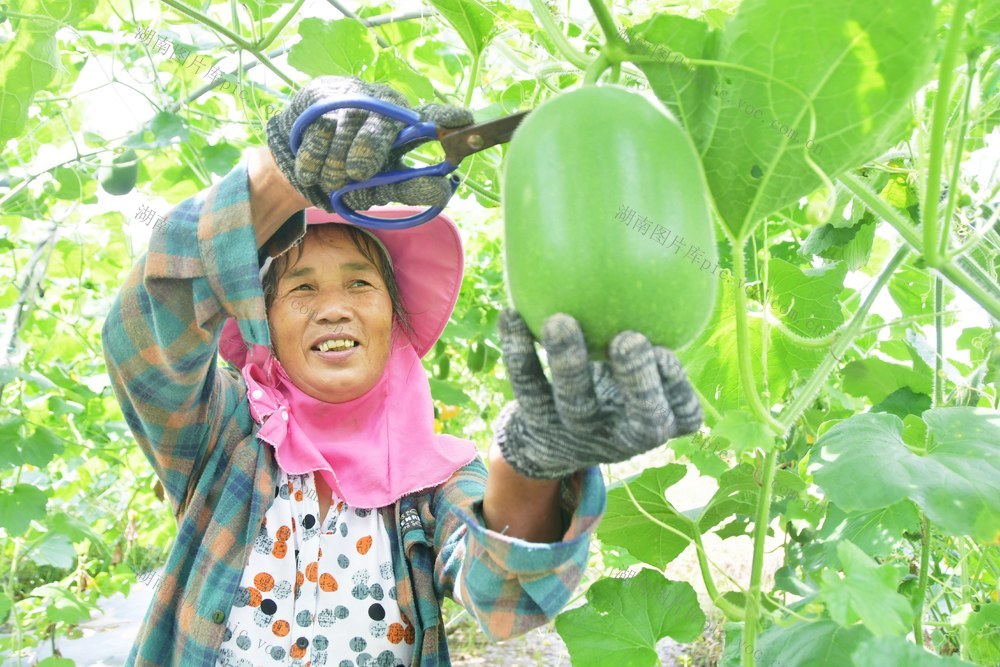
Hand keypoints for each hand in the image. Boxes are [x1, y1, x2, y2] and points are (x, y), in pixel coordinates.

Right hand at [266, 75, 473, 211]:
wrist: (304, 168)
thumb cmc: (353, 178)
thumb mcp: (384, 188)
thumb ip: (412, 188)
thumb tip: (443, 190)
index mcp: (406, 124)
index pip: (430, 116)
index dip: (445, 116)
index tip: (463, 119)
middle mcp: (383, 104)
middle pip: (382, 125)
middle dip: (368, 151)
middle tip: (359, 172)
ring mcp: (351, 98)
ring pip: (346, 132)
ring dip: (335, 167)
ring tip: (333, 178)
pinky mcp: (320, 99)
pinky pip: (318, 134)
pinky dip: (314, 161)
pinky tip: (312, 169)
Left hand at [492, 309, 702, 478]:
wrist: (560, 439)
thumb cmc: (618, 386)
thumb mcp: (646, 368)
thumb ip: (657, 331)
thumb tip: (666, 251)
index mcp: (659, 422)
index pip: (683, 414)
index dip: (676, 385)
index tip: (666, 349)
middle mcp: (622, 435)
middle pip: (637, 416)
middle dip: (635, 379)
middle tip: (629, 339)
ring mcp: (578, 431)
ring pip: (574, 401)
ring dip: (567, 362)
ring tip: (559, 321)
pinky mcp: (538, 422)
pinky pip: (527, 386)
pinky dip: (518, 351)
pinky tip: (511, 315)